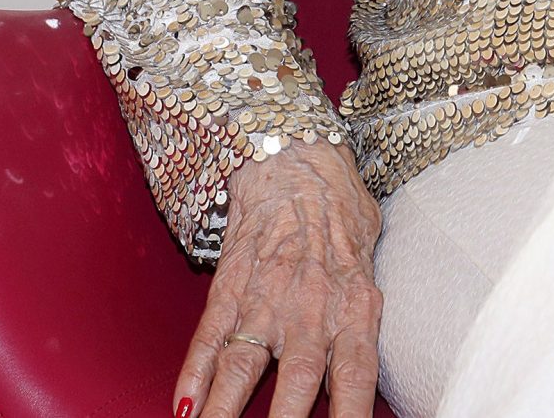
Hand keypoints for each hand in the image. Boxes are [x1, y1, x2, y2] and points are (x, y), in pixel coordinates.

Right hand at [180, 138, 384, 417]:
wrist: (297, 161)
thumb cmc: (341, 215)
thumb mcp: (369, 267)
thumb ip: (364, 317)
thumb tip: (364, 365)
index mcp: (354, 310)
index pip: (356, 377)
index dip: (349, 415)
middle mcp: (310, 311)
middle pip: (296, 384)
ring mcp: (265, 301)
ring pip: (244, 369)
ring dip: (227, 412)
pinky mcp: (228, 289)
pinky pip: (209, 339)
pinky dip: (193, 376)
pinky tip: (184, 407)